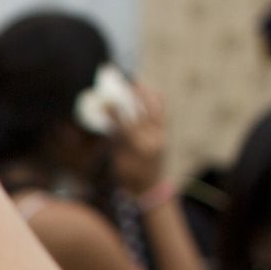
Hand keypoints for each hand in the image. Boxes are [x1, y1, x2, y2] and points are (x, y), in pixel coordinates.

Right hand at [110, 78, 172, 200]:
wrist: (149, 188)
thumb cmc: (129, 176)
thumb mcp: (118, 159)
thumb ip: (115, 137)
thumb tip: (107, 116)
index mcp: (139, 148)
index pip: (126, 124)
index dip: (114, 111)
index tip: (105, 101)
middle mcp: (153, 139)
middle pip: (144, 111)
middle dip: (135, 94)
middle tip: (125, 81)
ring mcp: (161, 136)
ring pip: (157, 109)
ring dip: (148, 93)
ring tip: (138, 82)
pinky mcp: (165, 134)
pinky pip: (162, 113)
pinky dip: (156, 101)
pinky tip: (149, 92)